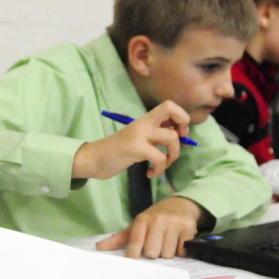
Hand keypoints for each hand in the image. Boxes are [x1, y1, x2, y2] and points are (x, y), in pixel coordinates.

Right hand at [72, 100, 190, 179]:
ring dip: (173, 155)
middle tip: (178, 145)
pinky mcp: (135, 148)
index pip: (169, 105)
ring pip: (171, 137)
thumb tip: (181, 137)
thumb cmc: (118, 151)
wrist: (94, 159)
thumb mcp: (140, 139)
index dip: (181, 117)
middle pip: (172, 111)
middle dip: (183, 130)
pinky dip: (160, 169)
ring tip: (163, 165)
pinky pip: (159, 157)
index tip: (179, 134)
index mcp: (145, 120)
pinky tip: (151, 173)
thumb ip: (156, 136)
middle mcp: (143, 123)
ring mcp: (139, 134)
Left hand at [95, 197, 203, 258]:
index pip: (135, 241)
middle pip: (152, 252)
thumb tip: (99, 248)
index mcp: (143, 220)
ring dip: (167, 254)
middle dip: (153, 254)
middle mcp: (158, 220)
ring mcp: (174, 224)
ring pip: (167, 254)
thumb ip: (119, 238)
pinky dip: (180, 251)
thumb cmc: (154, 219)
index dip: (133, 254)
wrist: (180, 205)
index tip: (132, 263)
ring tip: (167, 243)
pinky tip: (178, 243)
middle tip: (156, 246)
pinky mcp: (189, 229)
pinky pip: (182, 251)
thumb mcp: (137, 225)